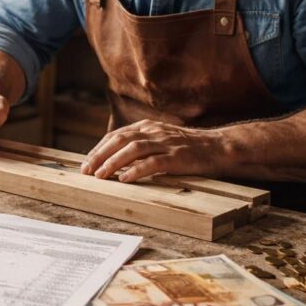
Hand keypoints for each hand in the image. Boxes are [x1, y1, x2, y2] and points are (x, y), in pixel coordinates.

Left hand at [80, 119, 227, 182]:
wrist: (219, 147)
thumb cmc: (188, 148)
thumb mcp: (161, 139)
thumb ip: (141, 145)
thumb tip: (116, 160)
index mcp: (148, 127)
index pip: (116, 135)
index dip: (99, 149)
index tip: (86, 163)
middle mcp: (154, 132)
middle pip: (120, 140)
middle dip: (100, 155)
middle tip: (86, 170)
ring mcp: (166, 143)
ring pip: (133, 149)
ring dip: (114, 162)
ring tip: (101, 175)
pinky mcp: (178, 157)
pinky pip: (154, 162)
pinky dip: (137, 170)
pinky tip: (126, 179)